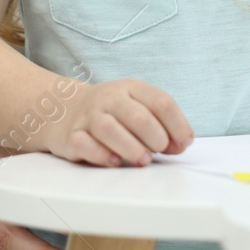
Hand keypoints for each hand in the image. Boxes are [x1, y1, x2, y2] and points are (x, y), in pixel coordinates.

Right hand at [42, 79, 194, 166]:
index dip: (178, 125)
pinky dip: (102, 155)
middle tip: (160, 151)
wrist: (64, 108)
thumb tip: (181, 145)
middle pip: (138, 117)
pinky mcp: (71, 135)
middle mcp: (110, 98)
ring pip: (110, 129)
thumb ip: (161, 124)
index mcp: (132, 88)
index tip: (185, 144)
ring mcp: (88, 116)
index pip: (161, 102)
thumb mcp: (137, 107)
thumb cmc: (112, 112)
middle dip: (156, 138)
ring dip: (132, 148)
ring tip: (143, 160)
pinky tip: (115, 162)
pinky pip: (85, 145)